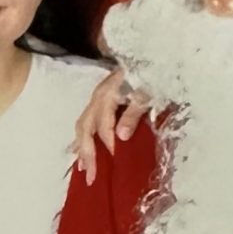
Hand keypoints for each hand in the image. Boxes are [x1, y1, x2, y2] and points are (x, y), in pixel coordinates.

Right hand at [75, 69, 151, 183]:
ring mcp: (96, 99)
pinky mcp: (99, 101)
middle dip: (87, 154)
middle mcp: (97, 98)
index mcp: (106, 95)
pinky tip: (81, 153)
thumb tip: (120, 137)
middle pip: (86, 129)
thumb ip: (133, 115)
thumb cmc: (150, 74)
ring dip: (82, 149)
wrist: (151, 56)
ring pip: (82, 126)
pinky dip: (82, 139)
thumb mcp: (146, 93)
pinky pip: (85, 123)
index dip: (109, 146)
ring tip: (83, 169)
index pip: (104, 127)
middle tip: (91, 177)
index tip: (115, 163)